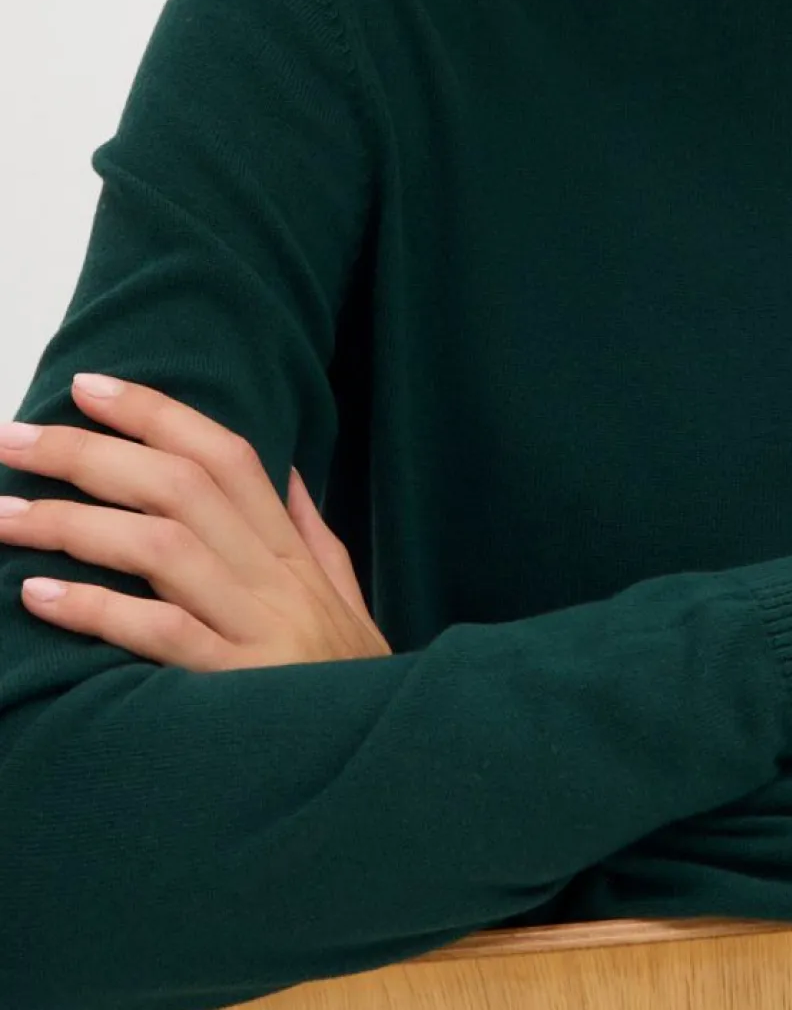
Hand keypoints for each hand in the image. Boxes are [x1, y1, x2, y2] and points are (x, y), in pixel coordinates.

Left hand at [0, 374, 391, 670]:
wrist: (391, 765)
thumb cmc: (352, 682)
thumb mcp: (344, 596)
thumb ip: (311, 533)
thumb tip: (286, 475)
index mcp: (291, 551)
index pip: (224, 455)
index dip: (157, 413)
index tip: (89, 387)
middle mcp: (274, 576)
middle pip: (179, 488)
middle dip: (89, 454)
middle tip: (14, 439)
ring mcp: (257, 628)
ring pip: (162, 548)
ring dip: (73, 523)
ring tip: (3, 514)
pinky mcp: (237, 685)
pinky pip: (161, 635)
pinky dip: (97, 610)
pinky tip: (40, 595)